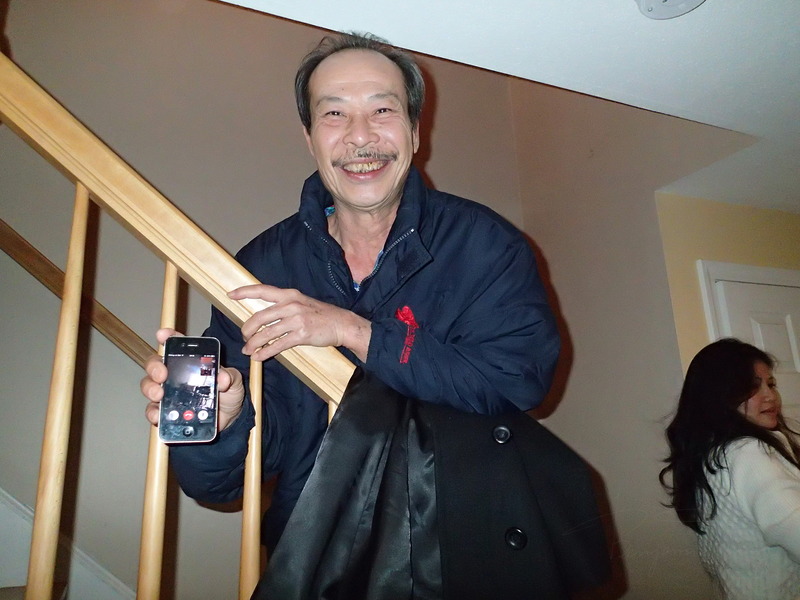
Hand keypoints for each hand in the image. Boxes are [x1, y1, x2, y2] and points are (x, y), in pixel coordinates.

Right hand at [140, 328, 244, 431]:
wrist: (229, 418)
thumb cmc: (228, 394)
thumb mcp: (233, 382)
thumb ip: (230, 377)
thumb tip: (223, 378)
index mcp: (191, 361)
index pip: (176, 344)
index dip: (167, 337)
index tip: (162, 334)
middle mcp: (175, 374)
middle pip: (155, 364)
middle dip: (154, 367)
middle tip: (161, 375)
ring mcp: (168, 393)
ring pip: (149, 386)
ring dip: (150, 389)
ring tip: (158, 395)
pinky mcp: (167, 411)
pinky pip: (153, 411)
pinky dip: (153, 412)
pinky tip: (158, 415)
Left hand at [229, 284, 370, 361]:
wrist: (342, 324)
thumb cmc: (321, 314)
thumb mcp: (302, 303)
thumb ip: (284, 306)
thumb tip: (265, 317)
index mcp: (290, 295)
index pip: (262, 290)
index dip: (245, 292)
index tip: (230, 295)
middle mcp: (291, 305)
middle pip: (259, 317)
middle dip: (247, 329)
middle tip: (244, 337)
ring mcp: (296, 319)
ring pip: (266, 333)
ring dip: (254, 344)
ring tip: (248, 350)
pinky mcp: (301, 334)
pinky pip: (278, 344)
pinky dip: (265, 352)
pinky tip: (259, 356)